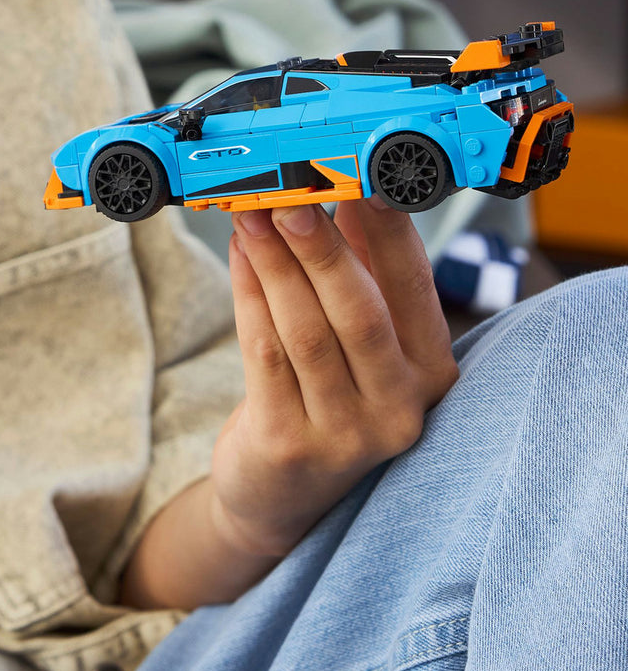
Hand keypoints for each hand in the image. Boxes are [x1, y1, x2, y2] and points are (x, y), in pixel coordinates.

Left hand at [210, 198, 457, 559]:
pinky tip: (239, 256)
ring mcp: (346, 432)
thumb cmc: (327, 396)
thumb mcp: (362, 341)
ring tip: (250, 214)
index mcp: (431, 370)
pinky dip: (249, 297)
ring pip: (306, 330)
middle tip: (288, 196)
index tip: (357, 176)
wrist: (280, 495)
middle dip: (321, 246)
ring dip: (274, 264)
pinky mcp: (289, 444)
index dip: (386, 229)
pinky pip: (265, 354)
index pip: (414, 287)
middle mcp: (401, 406)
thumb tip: (348, 192)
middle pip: (360, 311)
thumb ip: (363, 273)